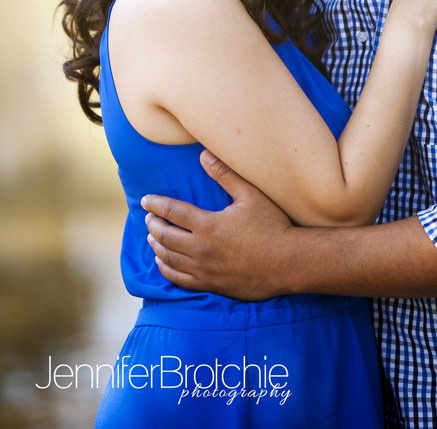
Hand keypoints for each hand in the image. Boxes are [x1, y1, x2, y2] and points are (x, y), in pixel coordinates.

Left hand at [142, 150, 293, 299]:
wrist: (288, 262)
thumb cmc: (273, 226)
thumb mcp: (251, 195)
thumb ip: (225, 175)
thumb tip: (203, 154)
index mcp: (208, 224)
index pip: (172, 212)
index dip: (155, 205)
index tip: (145, 201)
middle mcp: (201, 248)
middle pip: (165, 236)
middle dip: (153, 225)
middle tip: (148, 218)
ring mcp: (205, 269)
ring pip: (169, 259)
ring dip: (156, 247)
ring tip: (152, 238)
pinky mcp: (212, 285)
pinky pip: (180, 280)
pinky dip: (166, 270)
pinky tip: (163, 263)